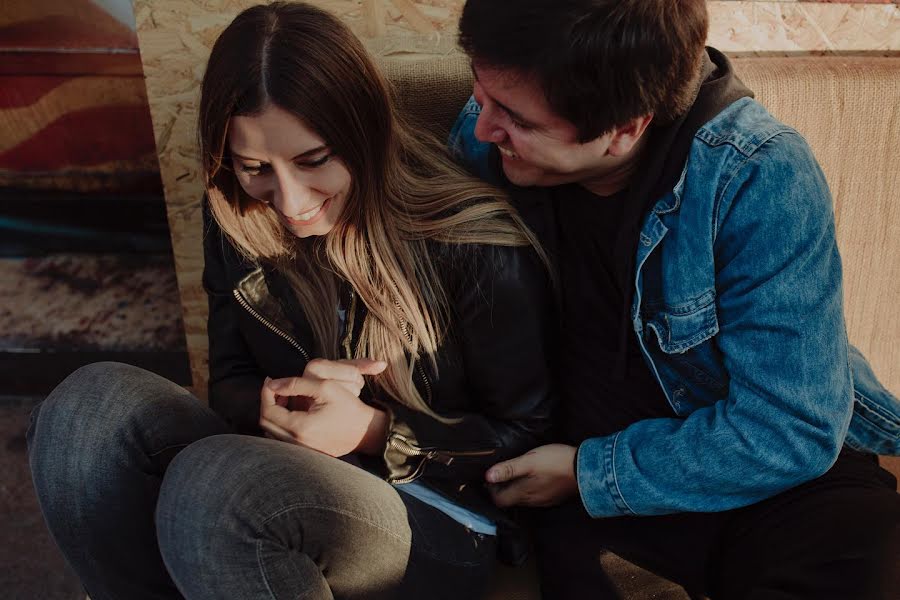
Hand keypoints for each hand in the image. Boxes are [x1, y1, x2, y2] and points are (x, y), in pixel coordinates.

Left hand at [260, 358, 387, 456]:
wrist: (366, 431)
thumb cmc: (349, 408)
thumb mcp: (325, 387)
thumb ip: (296, 383)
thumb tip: (272, 384)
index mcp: (300, 427)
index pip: (268, 410)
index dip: (266, 393)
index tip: (271, 380)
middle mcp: (296, 443)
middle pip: (265, 423)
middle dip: (268, 402)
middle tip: (276, 387)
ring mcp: (300, 451)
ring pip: (271, 432)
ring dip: (273, 413)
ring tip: (285, 397)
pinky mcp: (304, 453)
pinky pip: (281, 438)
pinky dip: (281, 423)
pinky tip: (292, 410)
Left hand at [485, 444, 578, 507]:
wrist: (585, 469)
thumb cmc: (555, 461)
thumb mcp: (529, 460)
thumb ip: (509, 469)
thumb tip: (487, 476)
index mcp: (523, 492)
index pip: (499, 501)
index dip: (491, 491)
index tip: (491, 478)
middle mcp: (532, 501)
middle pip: (510, 501)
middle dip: (502, 489)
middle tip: (501, 473)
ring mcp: (544, 501)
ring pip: (523, 499)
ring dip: (516, 489)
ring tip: (516, 474)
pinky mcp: (553, 497)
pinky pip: (535, 497)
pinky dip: (529, 490)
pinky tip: (534, 478)